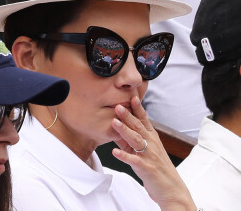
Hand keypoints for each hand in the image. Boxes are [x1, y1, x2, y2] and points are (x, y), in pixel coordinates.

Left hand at [111, 96, 195, 210]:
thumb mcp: (147, 150)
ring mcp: (149, 155)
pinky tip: (114, 152)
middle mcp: (152, 144)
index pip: (144, 120)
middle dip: (128, 116)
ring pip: (135, 140)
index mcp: (152, 137)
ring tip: (114, 122)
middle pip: (138, 127)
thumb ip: (133, 139)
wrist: (173, 190)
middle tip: (118, 106)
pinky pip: (134, 161)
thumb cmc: (158, 168)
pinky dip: (124, 156)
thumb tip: (117, 128)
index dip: (138, 108)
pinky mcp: (146, 168)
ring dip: (124, 130)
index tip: (132, 97)